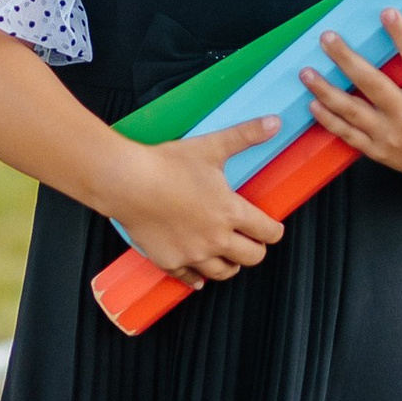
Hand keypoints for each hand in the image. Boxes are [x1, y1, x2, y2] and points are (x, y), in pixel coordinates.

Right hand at [106, 119, 285, 284]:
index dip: (274, 230)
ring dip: (231, 264)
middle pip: (252, 257)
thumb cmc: (166, 164)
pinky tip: (199, 277)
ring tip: (230, 256)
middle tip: (252, 240)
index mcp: (230, 212)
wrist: (127, 182)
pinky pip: (190, 279)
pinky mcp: (170, 261)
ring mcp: (192, 253)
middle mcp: (215, 238)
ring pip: (224, 272)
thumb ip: (246, 135)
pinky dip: (197, 278)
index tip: (272, 228)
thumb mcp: (211, 146)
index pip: (268, 232)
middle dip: (256, 249)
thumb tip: (274, 122)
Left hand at [300, 12, 401, 196]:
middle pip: (373, 84)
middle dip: (347, 59)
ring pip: (352, 111)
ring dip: (326, 90)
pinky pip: (348, 134)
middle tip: (327, 37)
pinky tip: (312, 103)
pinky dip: (328, 120)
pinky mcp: (378, 151)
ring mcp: (391, 136)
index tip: (387, 13)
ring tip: (305, 71)